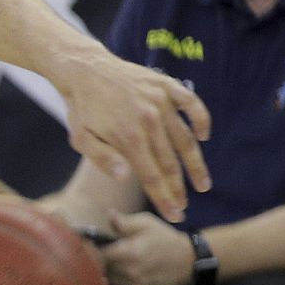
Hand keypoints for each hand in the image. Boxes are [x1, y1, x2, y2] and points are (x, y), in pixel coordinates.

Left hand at [59, 53, 211, 222]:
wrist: (83, 69)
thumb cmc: (81, 107)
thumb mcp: (81, 138)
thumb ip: (103, 159)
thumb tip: (127, 179)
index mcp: (128, 138)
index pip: (152, 177)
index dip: (165, 198)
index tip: (175, 215)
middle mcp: (149, 120)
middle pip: (170, 163)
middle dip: (179, 189)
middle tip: (185, 206)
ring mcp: (160, 101)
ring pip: (185, 138)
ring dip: (196, 164)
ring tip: (203, 183)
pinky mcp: (165, 85)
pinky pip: (191, 103)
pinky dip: (201, 119)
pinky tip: (203, 136)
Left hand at [102, 211, 194, 284]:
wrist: (187, 263)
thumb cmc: (165, 240)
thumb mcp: (147, 223)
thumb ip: (125, 222)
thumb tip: (109, 215)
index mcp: (130, 253)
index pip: (100, 255)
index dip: (97, 249)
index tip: (98, 245)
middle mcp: (131, 273)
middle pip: (102, 269)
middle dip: (103, 261)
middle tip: (112, 254)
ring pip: (109, 281)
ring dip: (111, 273)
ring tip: (121, 264)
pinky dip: (120, 284)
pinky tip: (128, 275)